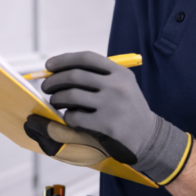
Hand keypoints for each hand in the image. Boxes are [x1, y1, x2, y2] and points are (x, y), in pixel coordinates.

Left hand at [24, 51, 192, 185]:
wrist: (148, 137)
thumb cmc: (127, 109)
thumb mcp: (122, 85)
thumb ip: (97, 77)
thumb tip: (58, 72)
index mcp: (119, 72)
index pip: (86, 58)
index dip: (63, 60)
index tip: (49, 66)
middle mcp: (117, 86)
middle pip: (75, 76)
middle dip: (54, 81)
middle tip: (46, 88)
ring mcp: (112, 105)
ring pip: (71, 95)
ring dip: (57, 98)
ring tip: (55, 102)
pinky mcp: (107, 125)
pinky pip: (75, 117)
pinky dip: (67, 117)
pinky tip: (70, 118)